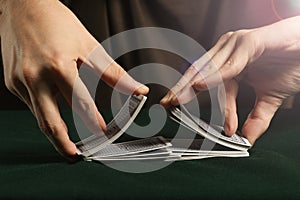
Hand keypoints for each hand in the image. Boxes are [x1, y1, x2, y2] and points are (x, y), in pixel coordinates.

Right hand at [0, 0, 148, 158]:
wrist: (23, 5)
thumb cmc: (57, 22)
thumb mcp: (90, 46)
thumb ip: (113, 73)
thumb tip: (137, 90)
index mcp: (58, 65)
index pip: (80, 103)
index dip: (93, 122)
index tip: (102, 134)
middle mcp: (35, 76)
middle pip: (49, 122)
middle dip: (62, 143)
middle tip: (74, 156)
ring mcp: (19, 81)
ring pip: (40, 114)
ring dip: (54, 127)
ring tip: (68, 139)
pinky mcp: (11, 82)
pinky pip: (32, 102)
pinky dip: (45, 109)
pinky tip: (54, 104)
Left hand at [161, 16, 299, 143]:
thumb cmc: (291, 64)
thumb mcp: (271, 97)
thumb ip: (258, 117)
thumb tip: (248, 140)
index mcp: (230, 63)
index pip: (206, 81)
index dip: (192, 96)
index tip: (177, 109)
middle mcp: (228, 52)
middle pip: (200, 72)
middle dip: (183, 89)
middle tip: (167, 104)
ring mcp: (237, 45)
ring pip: (210, 68)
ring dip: (193, 84)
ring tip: (177, 99)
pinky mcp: (250, 42)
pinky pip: (232, 64)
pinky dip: (217, 76)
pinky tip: (201, 86)